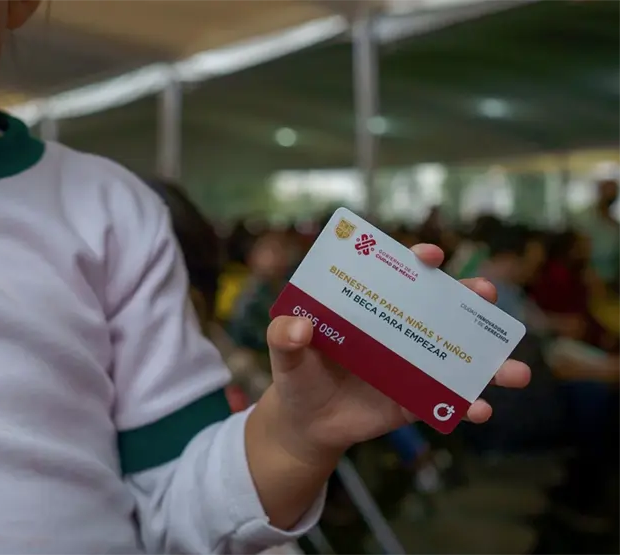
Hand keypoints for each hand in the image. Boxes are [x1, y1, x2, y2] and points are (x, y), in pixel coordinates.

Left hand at [263, 243, 530, 464]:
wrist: (306, 422)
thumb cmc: (298, 375)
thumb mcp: (284, 353)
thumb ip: (284, 337)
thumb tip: (298, 328)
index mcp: (370, 308)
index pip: (397, 275)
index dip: (417, 261)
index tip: (430, 256)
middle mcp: (397, 330)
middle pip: (439, 307)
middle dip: (469, 298)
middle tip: (485, 292)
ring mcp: (411, 365)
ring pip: (457, 356)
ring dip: (490, 361)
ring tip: (516, 370)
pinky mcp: (415, 399)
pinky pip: (446, 400)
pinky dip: (467, 405)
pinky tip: (481, 409)